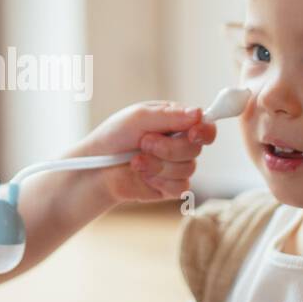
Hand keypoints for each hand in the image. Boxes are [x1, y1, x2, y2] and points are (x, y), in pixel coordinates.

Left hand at [73, 102, 216, 203]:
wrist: (97, 168)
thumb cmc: (115, 136)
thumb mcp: (139, 117)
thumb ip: (169, 116)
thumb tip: (198, 114)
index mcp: (177, 122)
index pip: (205, 126)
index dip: (204, 130)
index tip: (193, 133)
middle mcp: (181, 143)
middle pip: (195, 148)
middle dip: (168, 148)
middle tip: (144, 143)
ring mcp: (177, 166)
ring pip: (187, 169)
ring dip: (158, 165)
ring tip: (136, 160)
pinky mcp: (171, 187)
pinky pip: (180, 187)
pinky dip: (158, 180)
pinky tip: (141, 174)